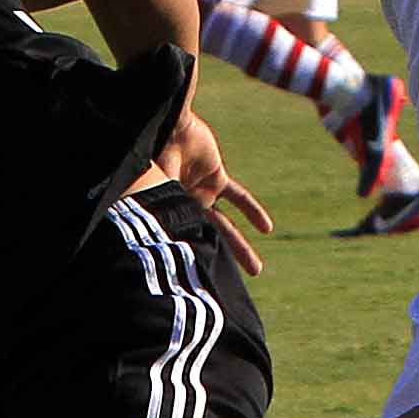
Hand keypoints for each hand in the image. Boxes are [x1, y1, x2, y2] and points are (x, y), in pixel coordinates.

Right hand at [160, 107, 272, 275]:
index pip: (181, 244)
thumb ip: (155, 212)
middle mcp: (184, 208)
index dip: (188, 263)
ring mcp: (202, 194)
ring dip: (240, 248)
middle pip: (204, 243)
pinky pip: (239, 198)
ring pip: (225, 228)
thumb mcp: (153, 189)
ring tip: (256, 271)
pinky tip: (266, 229)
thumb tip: (151, 244)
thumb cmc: (155, 153)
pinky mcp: (217, 179)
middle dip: (217, 267)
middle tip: (229, 293)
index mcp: (166, 214)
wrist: (169, 124)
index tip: (195, 288)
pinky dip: (252, 212)